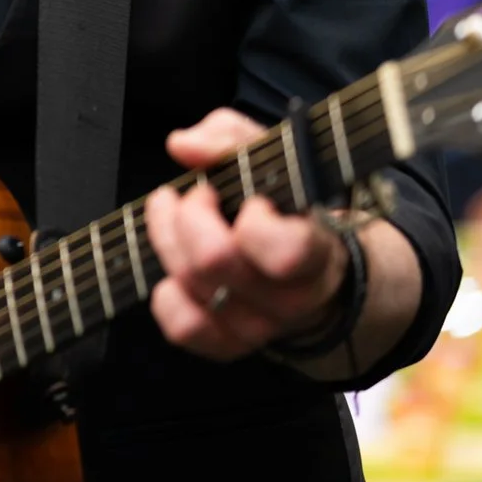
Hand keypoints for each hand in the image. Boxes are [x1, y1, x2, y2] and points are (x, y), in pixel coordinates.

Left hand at [144, 107, 349, 360]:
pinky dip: (167, 296)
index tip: (249, 200)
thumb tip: (184, 145)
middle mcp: (291, 298)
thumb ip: (230, 137)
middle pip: (214, 261)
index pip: (285, 251)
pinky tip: (174, 270)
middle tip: (197, 195)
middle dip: (190, 215)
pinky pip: (184, 328)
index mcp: (314, 252)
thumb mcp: (270, 157)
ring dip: (169, 241)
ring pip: (192, 286)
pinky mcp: (230, 344)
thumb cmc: (284, 206)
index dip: (253, 220)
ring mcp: (260, 326)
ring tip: (176, 216)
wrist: (308, 265)